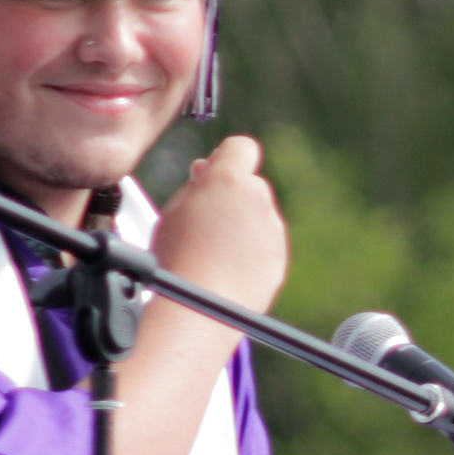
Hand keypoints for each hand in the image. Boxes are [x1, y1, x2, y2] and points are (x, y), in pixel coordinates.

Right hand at [153, 135, 286, 316]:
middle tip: (204, 222)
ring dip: (242, 225)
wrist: (201, 307)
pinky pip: (265, 244)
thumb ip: (196, 184)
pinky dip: (251, 251)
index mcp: (230, 180)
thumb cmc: (178, 258)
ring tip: (212, 252)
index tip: (212, 175)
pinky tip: (227, 269)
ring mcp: (273, 229)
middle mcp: (259, 199)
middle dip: (233, 195)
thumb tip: (207, 169)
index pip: (241, 147)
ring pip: (259, 216)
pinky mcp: (280, 256)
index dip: (226, 159)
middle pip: (251, 184)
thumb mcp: (173, 209)